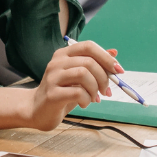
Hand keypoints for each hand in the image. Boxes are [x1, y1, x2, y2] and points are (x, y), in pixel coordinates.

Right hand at [0, 41, 121, 130]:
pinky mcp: (52, 94)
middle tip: (106, 91)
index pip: (89, 46)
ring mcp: (52, 77)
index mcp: (64, 54)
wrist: (38, 110)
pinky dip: (87, 99)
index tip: (119, 71)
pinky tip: (83, 104)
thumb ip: (95, 64)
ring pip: (84, 74)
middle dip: (103, 78)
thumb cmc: (62, 93)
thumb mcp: (79, 77)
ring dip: (95, 89)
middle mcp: (57, 62)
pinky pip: (77, 92)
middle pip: (89, 62)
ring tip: (93, 98)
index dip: (106, 57)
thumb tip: (114, 52)